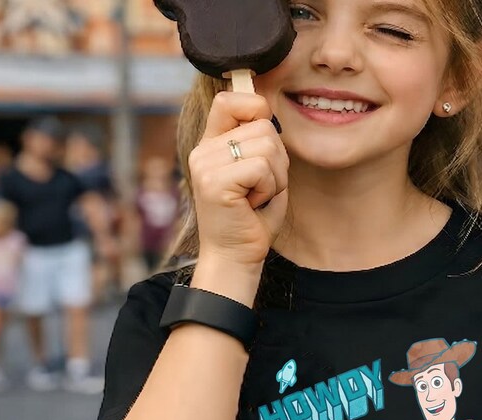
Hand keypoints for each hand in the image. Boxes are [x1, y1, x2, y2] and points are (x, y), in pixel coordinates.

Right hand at [188, 91, 289, 271]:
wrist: (236, 257)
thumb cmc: (252, 219)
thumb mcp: (261, 173)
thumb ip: (262, 143)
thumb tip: (269, 111)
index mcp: (211, 144)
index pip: (230, 99)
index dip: (256, 108)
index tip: (265, 142)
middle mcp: (203, 150)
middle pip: (262, 125)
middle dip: (278, 160)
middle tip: (263, 187)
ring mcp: (205, 164)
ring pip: (266, 145)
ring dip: (275, 177)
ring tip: (258, 197)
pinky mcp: (214, 181)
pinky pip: (262, 167)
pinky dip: (269, 188)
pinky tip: (253, 204)